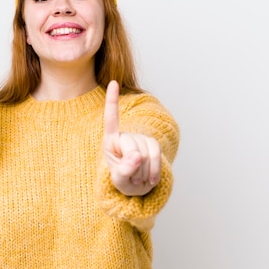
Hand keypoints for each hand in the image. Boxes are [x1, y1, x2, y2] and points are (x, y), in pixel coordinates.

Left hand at [103, 80, 160, 195]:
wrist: (137, 186)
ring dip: (144, 172)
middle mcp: (125, 136)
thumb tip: (137, 157)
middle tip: (131, 180)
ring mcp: (140, 138)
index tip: (114, 82)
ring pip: (146, 153)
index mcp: (110, 140)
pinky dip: (155, 169)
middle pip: (132, 148)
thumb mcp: (118, 179)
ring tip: (138, 180)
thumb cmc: (122, 179)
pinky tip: (151, 180)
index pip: (111, 118)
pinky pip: (157, 154)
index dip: (113, 101)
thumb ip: (124, 170)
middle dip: (133, 169)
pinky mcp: (153, 144)